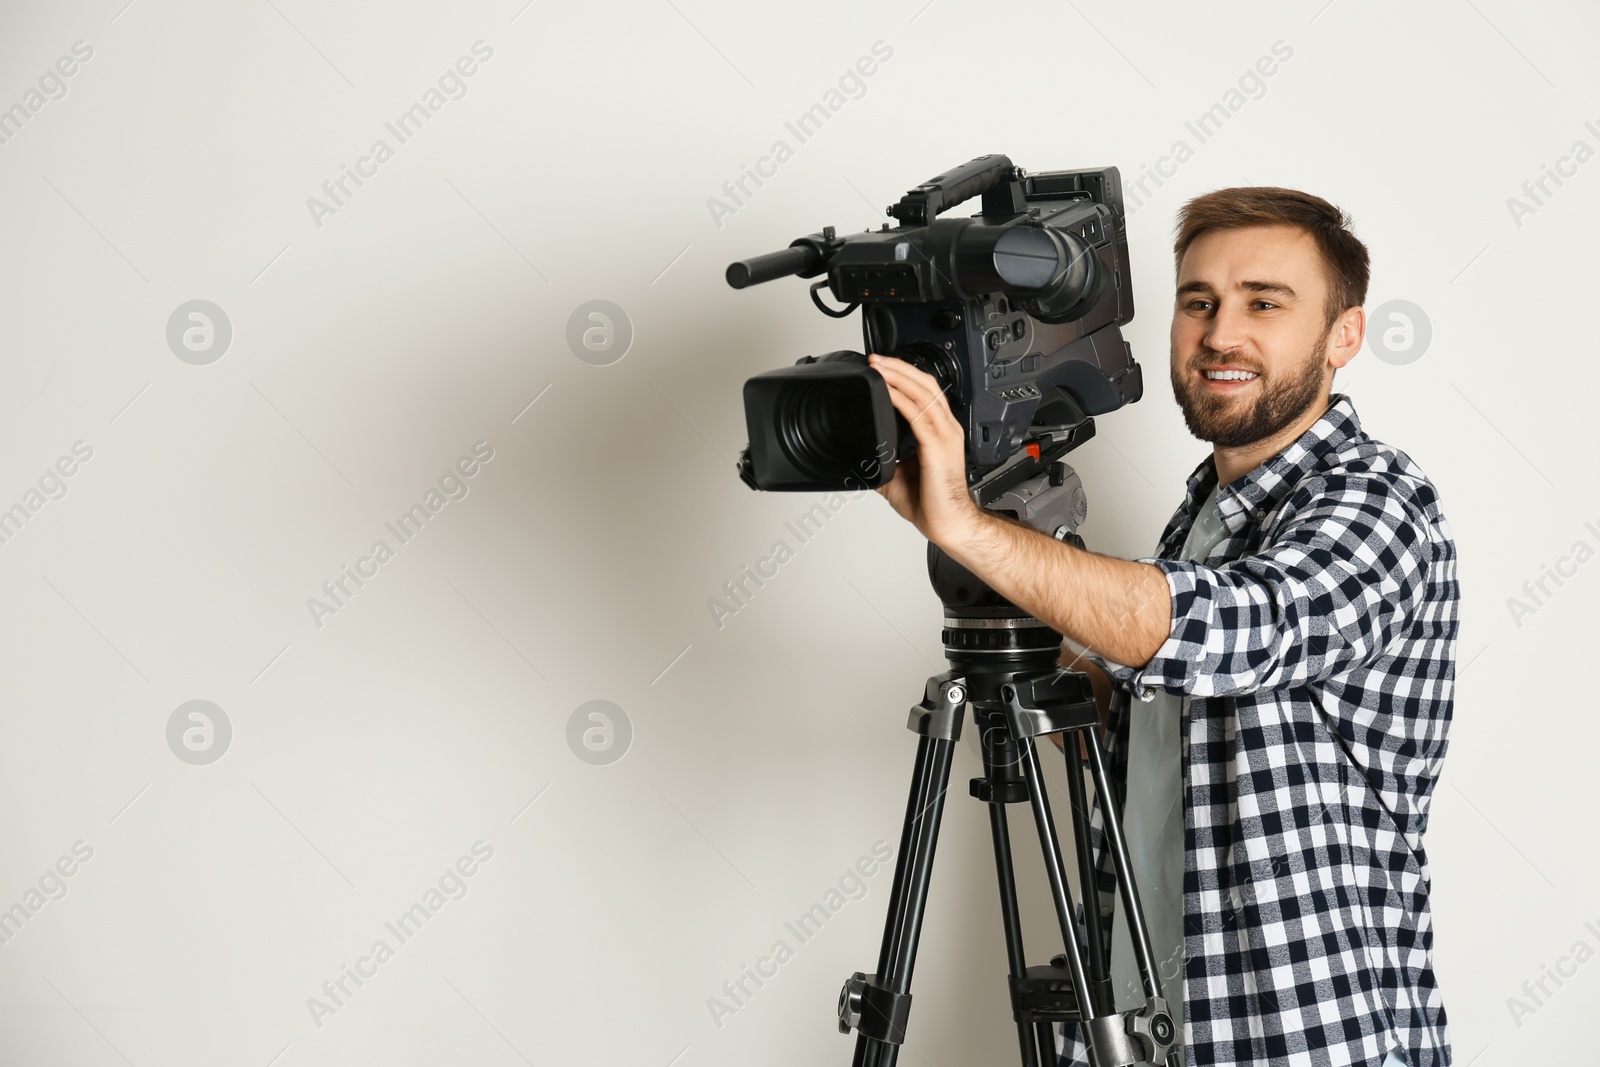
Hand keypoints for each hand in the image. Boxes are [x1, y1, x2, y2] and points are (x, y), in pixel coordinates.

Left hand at [868, 353, 983, 547]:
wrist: (948, 523)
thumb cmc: (931, 503)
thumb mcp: (898, 475)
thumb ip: (884, 460)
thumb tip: (861, 457)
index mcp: (940, 431)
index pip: (925, 392)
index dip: (905, 375)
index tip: (882, 367)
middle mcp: (946, 428)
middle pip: (926, 384)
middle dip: (899, 367)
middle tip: (876, 359)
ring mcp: (945, 435)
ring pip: (923, 392)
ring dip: (899, 376)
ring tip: (878, 366)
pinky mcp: (938, 446)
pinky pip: (918, 414)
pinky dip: (901, 398)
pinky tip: (887, 389)